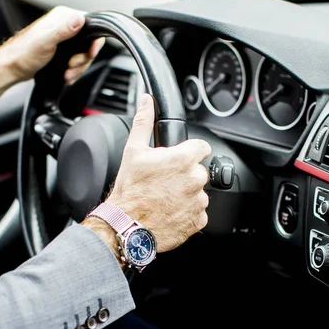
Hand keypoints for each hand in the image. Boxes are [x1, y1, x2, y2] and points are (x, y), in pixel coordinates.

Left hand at [0, 6, 104, 104]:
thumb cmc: (23, 54)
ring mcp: (64, 40)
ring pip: (84, 55)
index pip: (91, 25)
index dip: (94, 42)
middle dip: (83, 60)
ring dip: (78, 69)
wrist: (12, 69)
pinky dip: (74, 72)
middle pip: (89, 44)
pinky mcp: (62, 53)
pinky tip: (66, 75)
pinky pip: (76, 63)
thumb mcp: (45, 40)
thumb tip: (79, 19)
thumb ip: (63, 28)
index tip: (89, 53)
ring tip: (67, 73)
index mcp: (63, 18)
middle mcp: (64, 27)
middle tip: (71, 65)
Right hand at [105, 94, 210, 251]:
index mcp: (183, 158)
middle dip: (185, 175)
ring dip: (186, 195)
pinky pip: (198, 213)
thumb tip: (147, 102)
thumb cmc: (129, 191)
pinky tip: (169, 213)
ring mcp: (198, 201)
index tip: (178, 160)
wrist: (126, 226)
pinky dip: (187, 214)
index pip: (202, 147)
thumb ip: (143, 123)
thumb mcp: (132, 151)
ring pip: (199, 193)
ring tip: (164, 200)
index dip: (190, 152)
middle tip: (164, 183)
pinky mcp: (198, 221)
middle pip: (199, 171)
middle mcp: (195, 179)